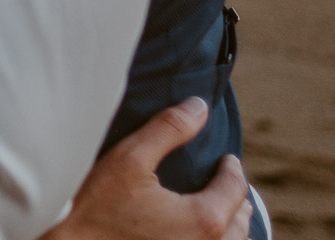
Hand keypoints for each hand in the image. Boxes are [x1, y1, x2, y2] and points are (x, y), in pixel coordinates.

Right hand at [44, 99, 252, 239]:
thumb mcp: (129, 158)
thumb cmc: (93, 205)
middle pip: (240, 225)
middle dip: (236, 199)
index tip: (227, 159)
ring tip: (221, 213)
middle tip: (227, 182)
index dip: (232, 169)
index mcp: (203, 219)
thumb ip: (169, 129)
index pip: (235, 189)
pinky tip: (196, 235)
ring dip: (231, 229)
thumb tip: (199, 107)